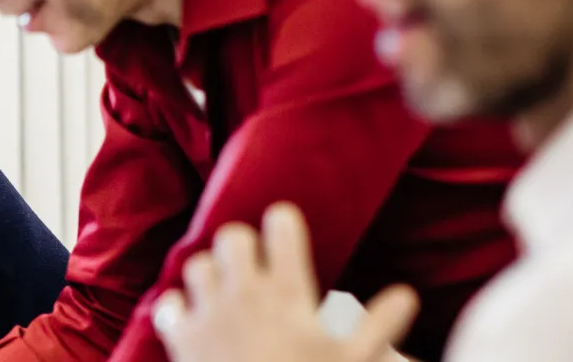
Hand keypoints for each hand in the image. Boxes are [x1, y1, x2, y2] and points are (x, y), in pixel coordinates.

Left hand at [152, 202, 420, 361]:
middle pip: (232, 236)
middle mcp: (244, 294)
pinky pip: (166, 303)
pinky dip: (176, 308)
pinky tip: (192, 318)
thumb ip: (380, 325)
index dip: (283, 223)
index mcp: (288, 293)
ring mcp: (208, 314)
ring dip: (210, 275)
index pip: (280, 226)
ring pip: (197, 264)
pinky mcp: (180, 338)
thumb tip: (406, 294)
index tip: (285, 231)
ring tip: (225, 292)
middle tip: (253, 266)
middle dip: (242, 246)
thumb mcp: (354, 361)